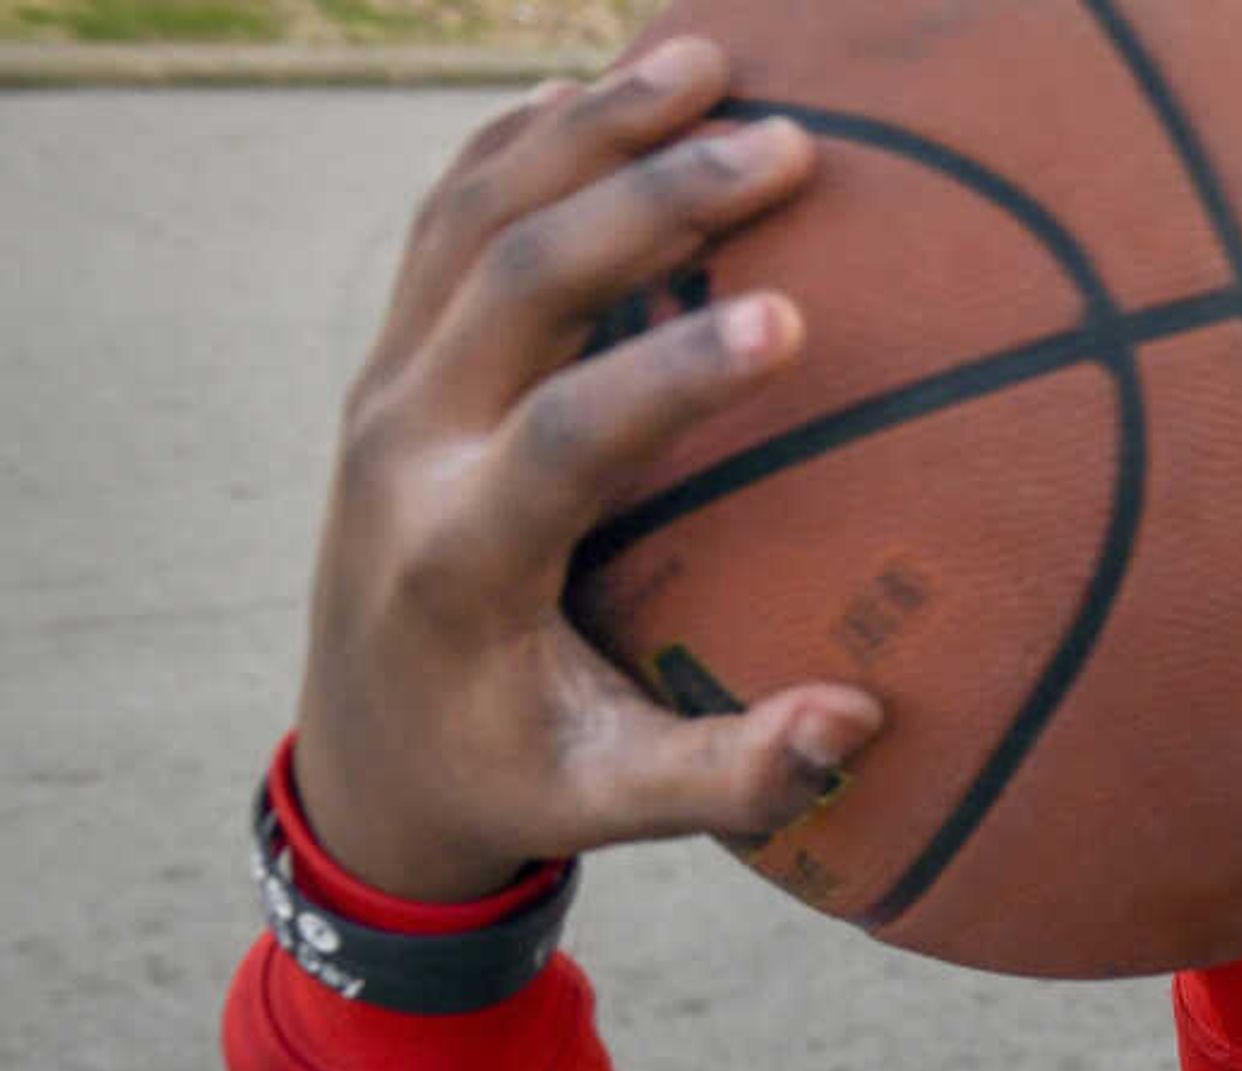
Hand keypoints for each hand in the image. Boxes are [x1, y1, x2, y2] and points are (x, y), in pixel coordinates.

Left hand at [290, 42, 883, 905]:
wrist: (365, 754)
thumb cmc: (512, 777)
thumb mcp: (609, 807)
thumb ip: (730, 780)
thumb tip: (857, 723)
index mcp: (456, 555)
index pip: (564, 434)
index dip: (672, 372)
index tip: (793, 318)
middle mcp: (401, 445)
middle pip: (512, 272)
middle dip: (650, 194)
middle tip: (790, 143)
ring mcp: (386, 384)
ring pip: (473, 209)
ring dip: (591, 126)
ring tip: (712, 56)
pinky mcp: (396, 355)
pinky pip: (452, 210)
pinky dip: (530, 134)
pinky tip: (614, 86)